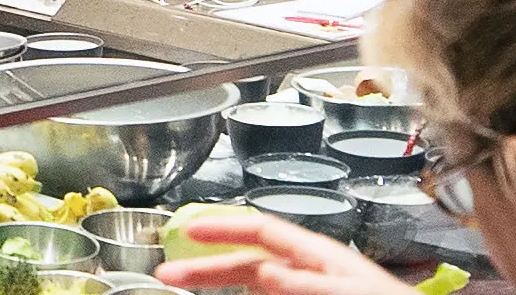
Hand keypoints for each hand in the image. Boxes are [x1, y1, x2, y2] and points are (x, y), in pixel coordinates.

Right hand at [154, 214, 417, 294]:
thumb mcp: (348, 290)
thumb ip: (307, 282)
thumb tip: (266, 271)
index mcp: (318, 254)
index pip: (260, 231)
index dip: (222, 227)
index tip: (187, 230)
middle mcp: (308, 271)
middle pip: (247, 263)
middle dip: (206, 267)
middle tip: (167, 276)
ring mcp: (306, 291)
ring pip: (255, 285)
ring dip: (220, 284)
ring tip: (187, 288)